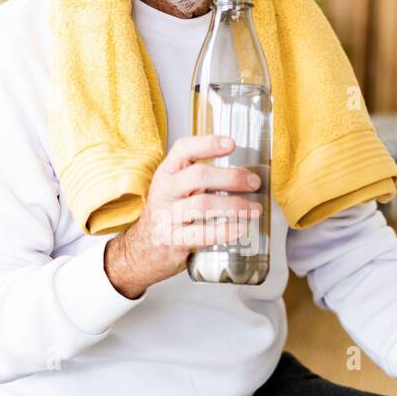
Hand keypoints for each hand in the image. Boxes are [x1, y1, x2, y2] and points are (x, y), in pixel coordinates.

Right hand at [103, 134, 262, 297]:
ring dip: (234, 205)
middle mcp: (165, 192)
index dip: (208, 144)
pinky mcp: (173, 240)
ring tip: (254, 209)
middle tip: (254, 183)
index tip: (232, 144)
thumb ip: (199, 178)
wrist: (142, 251)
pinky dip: (224, 231)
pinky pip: (201, 233)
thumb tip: (243, 173)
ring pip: (203, 204)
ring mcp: (167, 216)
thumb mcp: (175, 190)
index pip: (184, 149)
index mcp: (167, 174)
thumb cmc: (167, 216)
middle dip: (231, 177)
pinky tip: (241, 229)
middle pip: (199, 176)